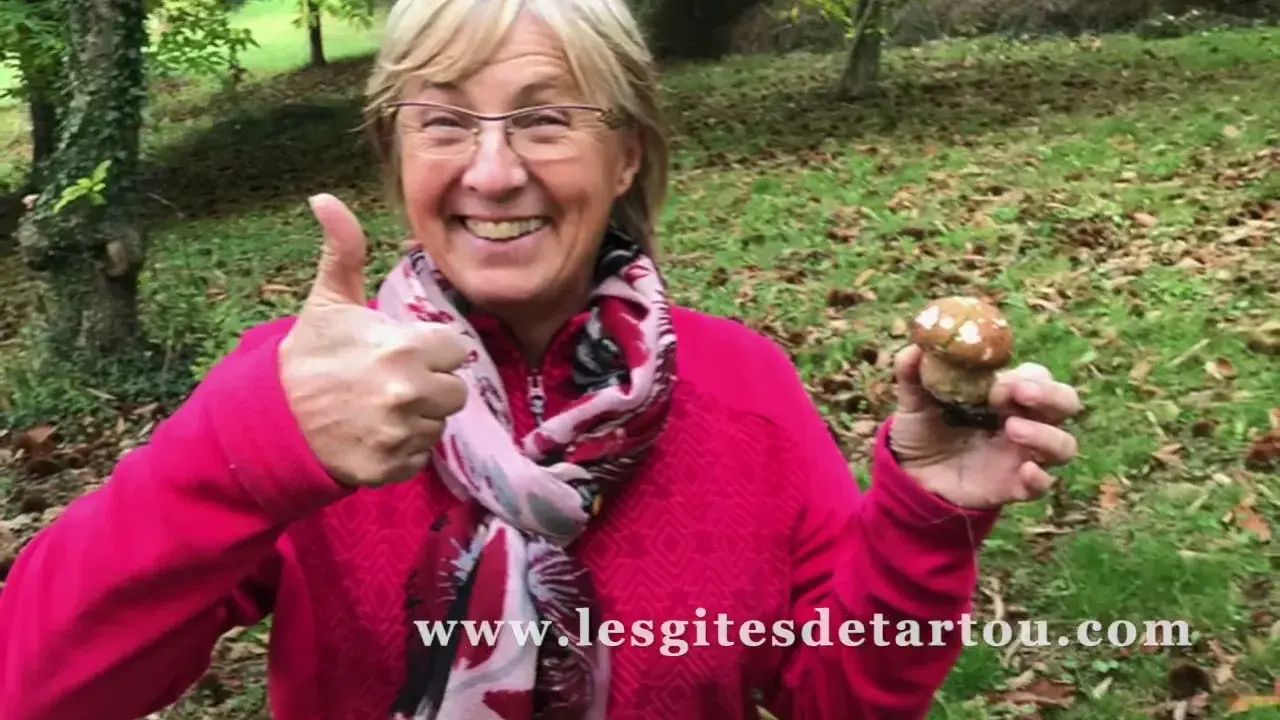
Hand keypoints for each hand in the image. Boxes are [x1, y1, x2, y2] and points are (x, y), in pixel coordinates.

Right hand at [279, 193, 468, 487]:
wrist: (270, 419)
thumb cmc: (308, 355)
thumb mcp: (329, 300)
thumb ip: (343, 249)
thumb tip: (325, 197)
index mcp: (405, 349)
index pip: (457, 351)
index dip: (434, 351)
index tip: (406, 352)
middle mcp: (410, 394)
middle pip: (455, 391)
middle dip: (431, 386)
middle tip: (393, 382)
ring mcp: (401, 434)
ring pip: (439, 425)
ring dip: (419, 419)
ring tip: (381, 408)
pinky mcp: (390, 468)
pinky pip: (419, 457)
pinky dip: (402, 450)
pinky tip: (374, 434)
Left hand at [887, 344, 1082, 508]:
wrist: (911, 475)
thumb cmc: (922, 431)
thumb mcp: (913, 402)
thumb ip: (913, 375)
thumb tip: (914, 348)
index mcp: (1005, 395)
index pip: (1037, 376)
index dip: (1026, 376)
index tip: (997, 384)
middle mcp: (1024, 421)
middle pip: (1065, 403)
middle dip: (1050, 395)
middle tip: (1020, 395)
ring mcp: (1023, 455)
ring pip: (1064, 445)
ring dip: (1046, 434)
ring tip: (1012, 428)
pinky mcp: (1015, 486)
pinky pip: (1042, 484)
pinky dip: (1040, 478)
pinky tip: (1025, 471)